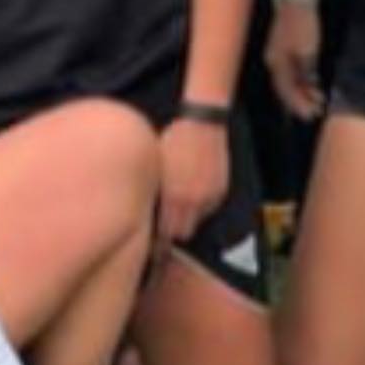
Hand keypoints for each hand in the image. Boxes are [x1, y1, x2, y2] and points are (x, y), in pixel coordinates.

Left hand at [154, 114, 229, 243]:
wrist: (202, 123)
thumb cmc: (173, 140)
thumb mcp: (156, 165)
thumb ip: (154, 191)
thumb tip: (143, 209)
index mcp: (172, 195)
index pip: (165, 231)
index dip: (157, 239)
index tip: (151, 242)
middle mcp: (192, 200)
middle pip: (181, 232)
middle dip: (172, 232)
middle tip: (162, 229)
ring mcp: (209, 196)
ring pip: (196, 222)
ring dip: (187, 219)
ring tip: (177, 210)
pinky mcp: (220, 191)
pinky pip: (208, 209)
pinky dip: (200, 207)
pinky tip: (192, 196)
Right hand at [266, 0, 326, 120]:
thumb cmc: (302, 26)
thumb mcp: (307, 53)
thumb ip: (305, 73)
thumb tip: (306, 86)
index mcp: (276, 63)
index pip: (285, 91)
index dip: (297, 105)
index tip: (310, 115)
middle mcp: (274, 61)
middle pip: (286, 87)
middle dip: (301, 101)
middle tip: (316, 112)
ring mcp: (279, 53)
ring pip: (291, 79)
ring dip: (304, 91)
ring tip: (319, 99)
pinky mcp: (287, 46)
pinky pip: (294, 69)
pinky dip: (304, 79)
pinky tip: (314, 83)